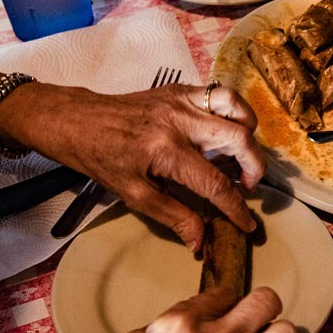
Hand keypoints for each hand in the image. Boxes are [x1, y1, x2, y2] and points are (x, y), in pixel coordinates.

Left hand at [0, 83, 266, 249]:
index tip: (247, 224)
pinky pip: (220, 94)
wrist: (78, 120)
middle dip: (254, 168)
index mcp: (166, 151)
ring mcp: (182, 99)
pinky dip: (234, 112)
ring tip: (241, 154)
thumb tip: (201, 242)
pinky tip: (227, 130)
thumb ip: (173, 217)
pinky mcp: (180, 90)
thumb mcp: (134, 195)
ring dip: (248, 134)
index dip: (236, 208)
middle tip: (247, 186)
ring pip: (236, 108)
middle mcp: (180, 120)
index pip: (215, 183)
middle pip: (238, 139)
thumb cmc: (101, 160)